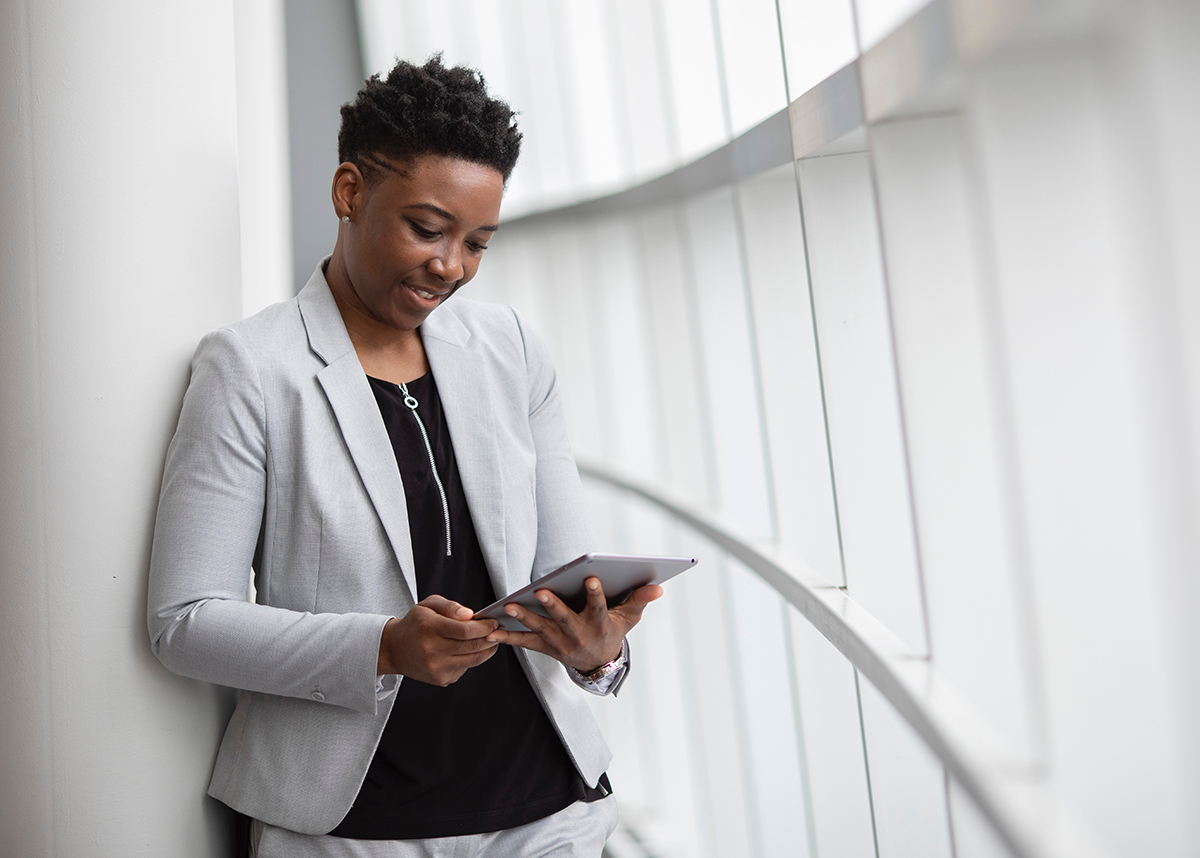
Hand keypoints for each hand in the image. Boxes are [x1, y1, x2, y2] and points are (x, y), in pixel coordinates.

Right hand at [377, 595, 498, 685]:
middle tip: (498, 630)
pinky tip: (469, 650)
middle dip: (491, 637)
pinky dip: (472, 658)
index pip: (465, 630)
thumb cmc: (414, 625)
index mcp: (429, 628)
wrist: (394, 650)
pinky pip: (465, 668)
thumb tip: (470, 615)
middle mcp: (432, 651)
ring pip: (473, 660)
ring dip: (487, 649)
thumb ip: (450, 606)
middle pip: (473, 646)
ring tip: (490, 640)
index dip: (485, 626)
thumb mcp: (428, 605)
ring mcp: (436, 668)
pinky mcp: (440, 679)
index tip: (493, 622)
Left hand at [486, 577, 662, 671]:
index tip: (592, 578)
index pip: (599, 607)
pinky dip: (507, 637)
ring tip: (509, 606)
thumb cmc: (612, 630)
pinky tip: (491, 630)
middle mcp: (579, 635)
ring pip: (540, 629)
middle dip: (553, 606)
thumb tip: (657, 586)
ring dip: (524, 618)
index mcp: (599, 624)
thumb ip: (639, 599)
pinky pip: (524, 642)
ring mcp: (560, 643)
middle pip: (565, 619)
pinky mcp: (544, 647)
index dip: (596, 594)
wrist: (598, 663)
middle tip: (541, 590)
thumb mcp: (629, 617)